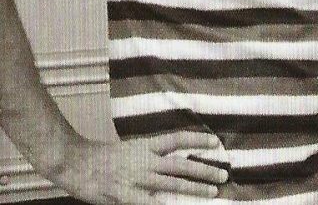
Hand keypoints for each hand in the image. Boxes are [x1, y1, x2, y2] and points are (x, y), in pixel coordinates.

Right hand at [52, 132, 227, 204]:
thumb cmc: (100, 158)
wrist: (73, 162)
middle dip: (205, 170)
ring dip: (194, 188)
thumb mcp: (128, 150)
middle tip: (223, 174)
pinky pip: (149, 203)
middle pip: (181, 164)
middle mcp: (145, 160)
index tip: (216, 141)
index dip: (197, 139)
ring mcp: (136, 178)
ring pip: (172, 183)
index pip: (176, 139)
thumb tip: (170, 160)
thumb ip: (148, 156)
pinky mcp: (125, 195)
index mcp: (145, 147)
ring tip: (212, 191)